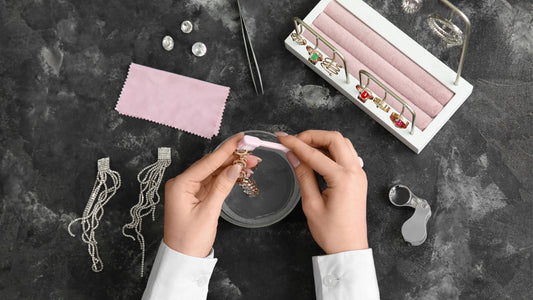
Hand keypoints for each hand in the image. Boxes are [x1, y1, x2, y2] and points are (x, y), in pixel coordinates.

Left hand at [163, 133, 259, 256]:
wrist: (183, 260)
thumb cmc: (190, 240)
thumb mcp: (208, 212)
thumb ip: (222, 187)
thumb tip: (235, 168)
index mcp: (180, 185)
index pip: (207, 162)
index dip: (226, 149)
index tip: (241, 138)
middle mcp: (182, 183)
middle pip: (211, 164)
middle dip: (233, 158)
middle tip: (252, 152)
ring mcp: (189, 190)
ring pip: (214, 172)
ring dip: (232, 167)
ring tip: (252, 162)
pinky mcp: (196, 196)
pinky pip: (213, 182)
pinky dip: (227, 177)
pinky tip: (240, 173)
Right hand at [276, 130, 367, 253]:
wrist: (350, 247)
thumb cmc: (332, 232)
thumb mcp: (311, 204)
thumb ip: (303, 176)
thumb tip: (293, 156)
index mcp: (343, 179)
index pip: (314, 154)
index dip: (296, 144)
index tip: (282, 139)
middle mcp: (355, 172)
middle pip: (334, 139)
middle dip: (312, 136)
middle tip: (294, 141)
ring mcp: (359, 174)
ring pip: (342, 143)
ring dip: (323, 141)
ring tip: (304, 148)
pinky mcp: (358, 178)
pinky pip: (346, 154)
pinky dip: (331, 150)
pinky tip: (317, 157)